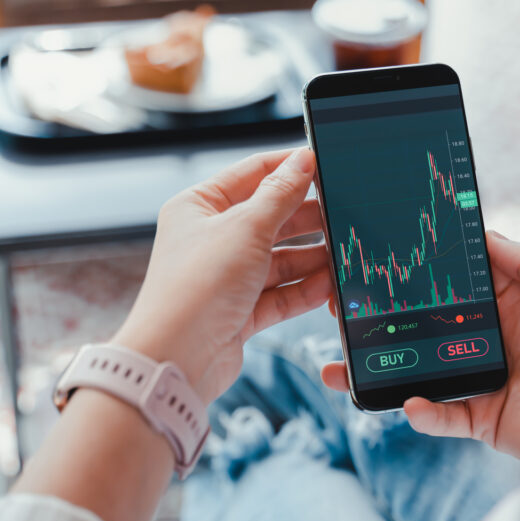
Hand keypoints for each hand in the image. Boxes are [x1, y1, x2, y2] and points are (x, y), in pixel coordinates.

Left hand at [112, 148, 330, 403]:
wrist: (177, 359)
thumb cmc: (196, 287)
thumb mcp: (246, 228)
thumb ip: (281, 194)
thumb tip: (302, 161)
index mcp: (199, 206)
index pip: (252, 174)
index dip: (289, 168)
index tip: (324, 165)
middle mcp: (211, 239)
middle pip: (271, 219)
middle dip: (307, 220)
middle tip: (342, 217)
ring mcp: (226, 277)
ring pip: (280, 260)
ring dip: (311, 259)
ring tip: (341, 257)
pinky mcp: (240, 312)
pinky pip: (280, 294)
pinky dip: (304, 291)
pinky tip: (327, 287)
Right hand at [321, 231, 519, 470]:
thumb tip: (487, 231)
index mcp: (513, 300)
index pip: (460, 274)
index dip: (427, 261)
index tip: (388, 247)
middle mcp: (491, 334)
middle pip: (429, 317)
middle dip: (389, 310)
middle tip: (345, 302)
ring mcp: (481, 375)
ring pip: (421, 365)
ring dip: (386, 363)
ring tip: (346, 361)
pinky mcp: (480, 417)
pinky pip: (441, 413)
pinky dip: (422, 411)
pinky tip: (408, 403)